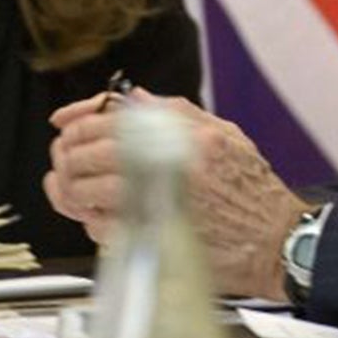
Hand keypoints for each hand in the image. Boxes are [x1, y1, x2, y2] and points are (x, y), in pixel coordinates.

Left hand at [46, 92, 307, 297]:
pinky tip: (94, 214)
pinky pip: (100, 225)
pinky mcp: (151, 236)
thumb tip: (130, 98)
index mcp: (187, 131)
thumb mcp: (225, 134)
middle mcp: (172, 161)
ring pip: (87, 188)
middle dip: (69, 154)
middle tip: (65, 159)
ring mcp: (160, 200)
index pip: (114, 115)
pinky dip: (90, 218)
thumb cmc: (253, 190)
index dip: (79, 117)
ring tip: (72, 188)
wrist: (274, 239)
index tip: (62, 123)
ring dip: (70, 188)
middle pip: (92, 149)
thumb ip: (175, 113)